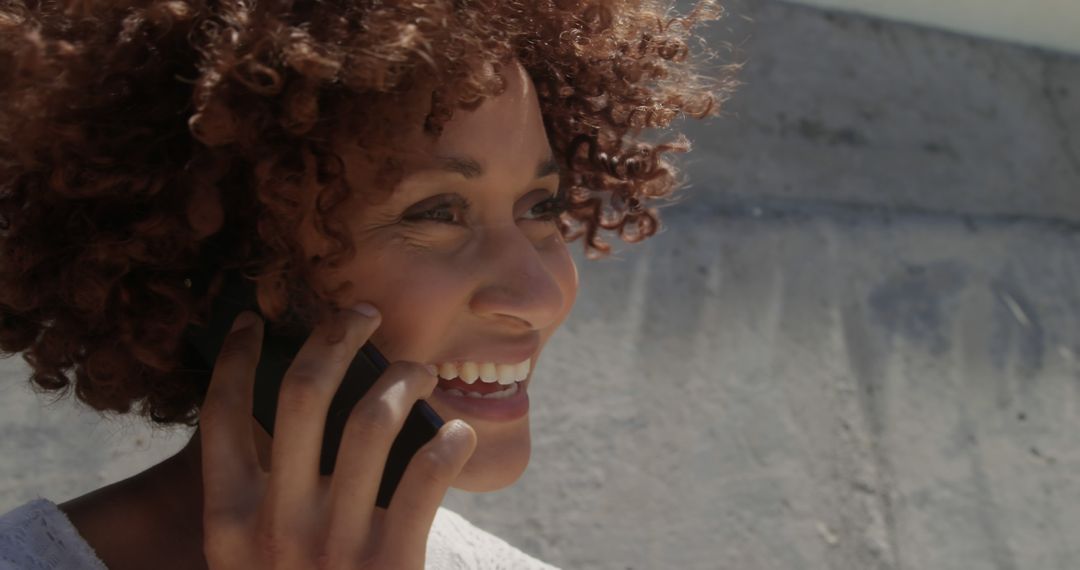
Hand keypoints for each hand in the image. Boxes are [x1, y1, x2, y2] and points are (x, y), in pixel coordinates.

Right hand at [198, 306, 476, 568]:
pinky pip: (429, 474)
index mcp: (229, 519)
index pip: (220, 412)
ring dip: (401, 379)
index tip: (257, 318)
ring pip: (371, 419)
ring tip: (419, 370)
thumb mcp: (252, 558)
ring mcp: (334, 543)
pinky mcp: (392, 562)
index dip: (235, 354)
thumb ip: (262, 494)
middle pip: (301, 392)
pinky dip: (449, 441)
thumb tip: (302, 407)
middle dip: (334, 336)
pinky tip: (456, 432)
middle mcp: (274, 523)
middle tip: (362, 312)